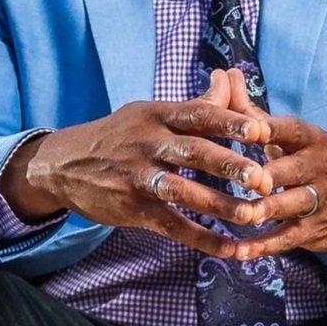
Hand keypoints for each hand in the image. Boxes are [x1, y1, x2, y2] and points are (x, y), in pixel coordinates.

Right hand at [0, 73, 277, 256]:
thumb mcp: (151, 112)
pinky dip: (203, 239)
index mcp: (158, 115)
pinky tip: (231, 248)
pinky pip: (172, 225)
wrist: (62, 165)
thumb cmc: (120, 135)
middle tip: (264, 180)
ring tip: (252, 216)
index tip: (263, 131)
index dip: (231, 122)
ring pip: (183, 192)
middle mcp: (149, 143)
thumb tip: (229, 77)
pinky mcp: (133, 208)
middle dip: (230, 166)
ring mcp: (139, 177)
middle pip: (194, 152)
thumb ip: (196, 104)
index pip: (199, 114)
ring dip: (220, 205)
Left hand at [218, 68, 326, 260]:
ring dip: (267, 210)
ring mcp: (316, 200)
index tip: (249, 128)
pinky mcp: (313, 230)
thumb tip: (223, 75)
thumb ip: (252, 112)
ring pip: (291, 205)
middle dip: (271, 175)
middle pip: (291, 169)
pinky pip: (287, 238)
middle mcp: (316, 167)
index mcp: (309, 139)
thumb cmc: (315, 161)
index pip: (290, 130)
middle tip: (248, 180)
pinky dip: (263, 246)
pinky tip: (239, 252)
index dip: (270, 129)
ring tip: (242, 216)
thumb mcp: (292, 136)